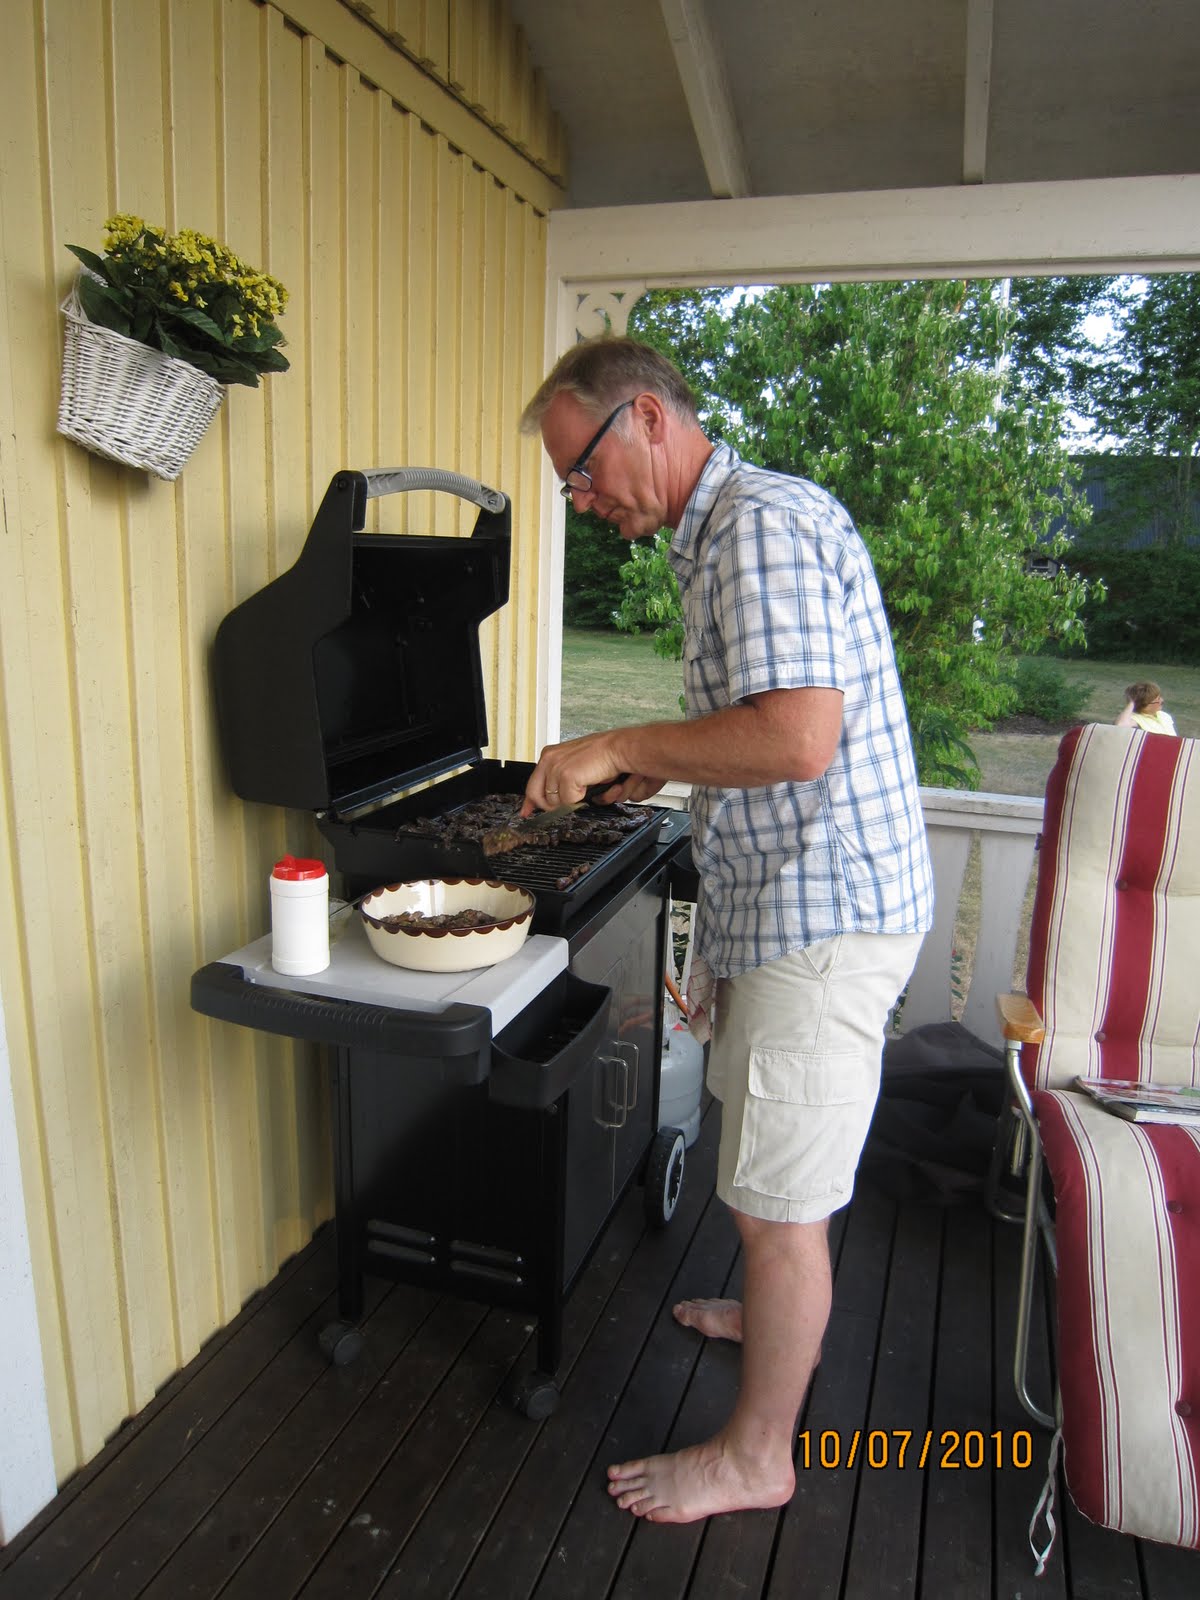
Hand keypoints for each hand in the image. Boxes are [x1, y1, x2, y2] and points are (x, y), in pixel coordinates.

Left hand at [521, 731, 662, 814]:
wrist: (620, 749)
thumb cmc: (605, 757)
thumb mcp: (577, 768)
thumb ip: (562, 782)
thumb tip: (557, 801)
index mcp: (550, 755)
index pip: (532, 783)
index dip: (530, 802)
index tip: (526, 812)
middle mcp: (549, 759)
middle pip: (537, 795)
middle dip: (551, 806)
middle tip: (568, 804)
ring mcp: (556, 768)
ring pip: (555, 802)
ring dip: (573, 800)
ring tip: (589, 786)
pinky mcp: (566, 776)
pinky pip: (569, 801)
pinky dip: (583, 798)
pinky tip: (591, 785)